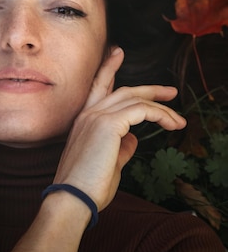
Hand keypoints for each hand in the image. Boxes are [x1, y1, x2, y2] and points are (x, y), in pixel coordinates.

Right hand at [53, 47, 185, 211]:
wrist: (72, 198)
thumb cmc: (87, 186)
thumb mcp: (107, 163)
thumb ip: (120, 148)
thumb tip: (134, 139)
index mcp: (83, 120)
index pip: (98, 87)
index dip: (109, 68)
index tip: (118, 53)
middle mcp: (88, 114)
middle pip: (123, 90)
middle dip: (149, 89)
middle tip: (170, 91)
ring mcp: (96, 116)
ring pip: (135, 99)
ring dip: (161, 107)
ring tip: (179, 120)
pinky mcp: (109, 124)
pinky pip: (141, 110)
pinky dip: (159, 114)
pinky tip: (171, 123)